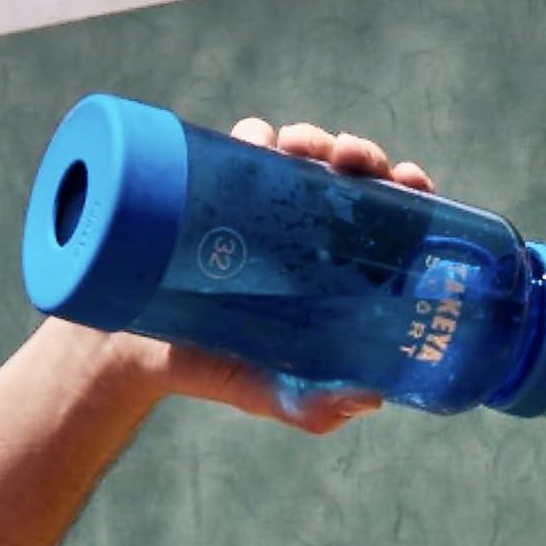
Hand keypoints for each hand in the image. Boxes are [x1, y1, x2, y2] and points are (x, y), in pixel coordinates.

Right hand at [94, 118, 438, 434]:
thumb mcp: (271, 395)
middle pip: (350, 175)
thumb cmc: (216, 371)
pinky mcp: (213, 192)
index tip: (412, 181)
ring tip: (299, 150)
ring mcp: (259, 207)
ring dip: (310, 138)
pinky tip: (259, 144)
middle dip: (360, 154)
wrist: (133, 353)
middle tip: (350, 161)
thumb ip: (315, 408)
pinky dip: (254, 137)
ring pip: (299, 151)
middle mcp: (305, 231)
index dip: (409, 191)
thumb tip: (369, 399)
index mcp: (337, 270)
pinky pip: (239, 148)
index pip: (389, 219)